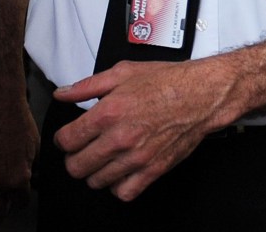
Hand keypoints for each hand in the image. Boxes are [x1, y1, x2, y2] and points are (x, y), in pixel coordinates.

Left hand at [53, 58, 232, 201]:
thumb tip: (63, 93)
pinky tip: (120, 170)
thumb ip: (88, 85)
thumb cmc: (168, 81)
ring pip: (96, 181)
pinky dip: (117, 186)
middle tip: (83, 148)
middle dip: (75, 157)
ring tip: (103, 157)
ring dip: (95, 171)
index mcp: (110, 112)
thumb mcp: (124, 72)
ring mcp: (137, 157)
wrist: (202, 93)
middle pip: (76, 166)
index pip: (67, 141)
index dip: (64, 138)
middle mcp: (120, 138)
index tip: (69, 136)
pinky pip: (122, 192)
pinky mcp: (153, 170)